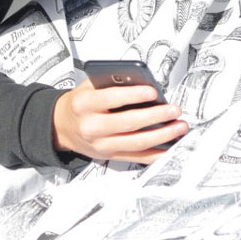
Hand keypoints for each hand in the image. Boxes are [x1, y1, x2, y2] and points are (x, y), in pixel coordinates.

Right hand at [53, 78, 188, 162]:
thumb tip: (143, 82)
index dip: (134, 95)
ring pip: (136, 143)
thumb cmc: (81, 103)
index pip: (111, 99)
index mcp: (84, 104)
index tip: (153, 91)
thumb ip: (112, 83)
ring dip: (162, 136)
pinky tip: (171, 146)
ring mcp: (101, 145)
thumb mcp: (89, 86)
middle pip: (128, 123)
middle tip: (174, 109)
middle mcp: (91, 127)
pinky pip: (137, 157)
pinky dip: (156, 154)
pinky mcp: (109, 156)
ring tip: (179, 126)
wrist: (61, 127)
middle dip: (156, 116)